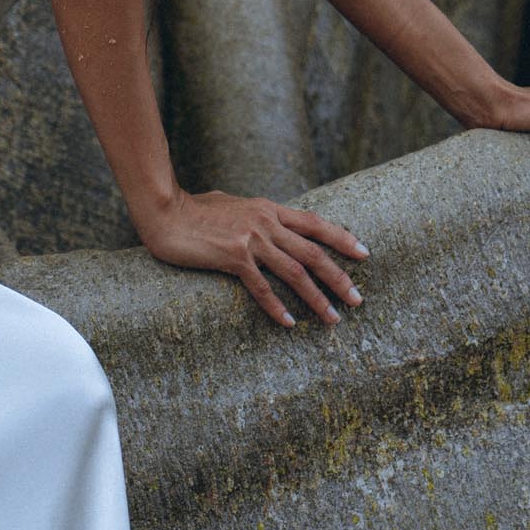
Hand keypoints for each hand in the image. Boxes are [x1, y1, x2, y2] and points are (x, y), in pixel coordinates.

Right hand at [139, 188, 368, 329]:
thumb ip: (255, 216)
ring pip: (295, 272)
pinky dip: (277, 307)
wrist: (165, 210)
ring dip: (317, 298)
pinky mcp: (233, 257)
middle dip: (339, 277)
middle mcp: (265, 222)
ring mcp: (250, 239)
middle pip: (313, 252)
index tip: (364, 253)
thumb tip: (268, 223)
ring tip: (333, 319)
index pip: (315, 223)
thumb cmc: (194, 210)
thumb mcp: (234, 205)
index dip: (342, 238)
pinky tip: (290, 323)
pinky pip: (262, 287)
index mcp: (268, 209)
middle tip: (357, 299)